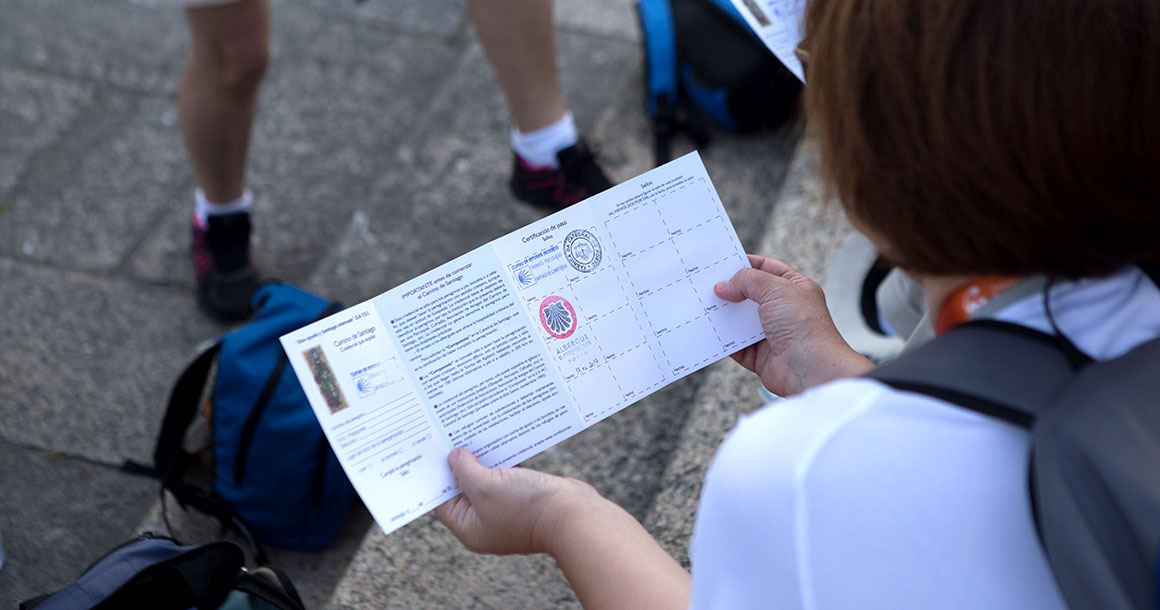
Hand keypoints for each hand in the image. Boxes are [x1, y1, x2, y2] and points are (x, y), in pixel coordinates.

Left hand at [434, 448, 604, 555]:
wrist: (574, 514)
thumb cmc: (527, 507)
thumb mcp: (485, 486)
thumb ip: (465, 470)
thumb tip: (454, 456)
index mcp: (471, 528)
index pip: (443, 500)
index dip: (437, 475)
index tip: (432, 450)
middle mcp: (486, 520)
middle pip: (464, 487)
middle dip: (460, 462)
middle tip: (450, 435)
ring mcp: (507, 508)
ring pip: (486, 478)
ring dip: (482, 457)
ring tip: (472, 432)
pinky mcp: (525, 496)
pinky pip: (506, 474)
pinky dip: (502, 459)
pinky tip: (499, 439)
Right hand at [715, 255, 873, 395]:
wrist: (811, 369)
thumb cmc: (804, 326)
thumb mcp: (775, 288)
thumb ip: (746, 280)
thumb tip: (723, 286)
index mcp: (795, 288)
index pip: (767, 268)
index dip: (746, 264)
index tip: (723, 262)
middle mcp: (784, 310)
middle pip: (750, 294)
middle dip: (730, 290)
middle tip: (706, 284)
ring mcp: (772, 333)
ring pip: (740, 320)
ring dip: (724, 315)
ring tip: (702, 306)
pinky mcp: (760, 356)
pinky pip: (736, 346)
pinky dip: (723, 341)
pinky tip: (709, 332)